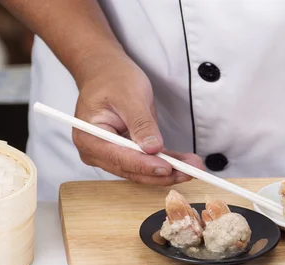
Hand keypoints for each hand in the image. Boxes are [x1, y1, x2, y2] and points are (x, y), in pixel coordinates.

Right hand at [72, 51, 203, 184]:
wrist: (106, 71)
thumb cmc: (112, 79)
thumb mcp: (130, 97)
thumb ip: (141, 124)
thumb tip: (152, 148)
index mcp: (90, 137)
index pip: (119, 157)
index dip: (145, 165)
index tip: (167, 168)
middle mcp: (96, 151)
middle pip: (132, 169)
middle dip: (162, 172)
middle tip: (190, 171)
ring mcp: (110, 154)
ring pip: (142, 169)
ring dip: (169, 170)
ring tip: (194, 168)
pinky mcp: (125, 153)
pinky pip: (147, 161)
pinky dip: (167, 162)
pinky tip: (185, 163)